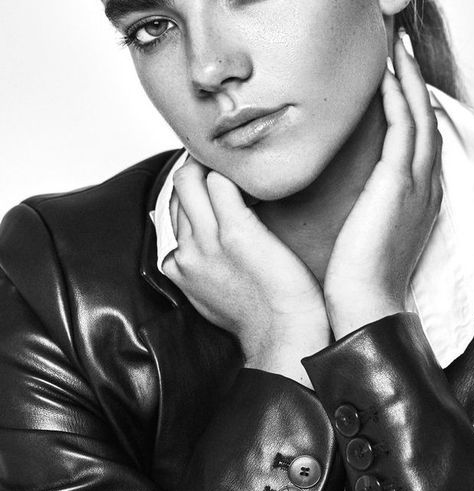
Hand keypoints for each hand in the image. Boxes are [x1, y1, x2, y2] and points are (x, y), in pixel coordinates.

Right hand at [162, 159, 329, 384]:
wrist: (285, 334)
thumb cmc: (261, 316)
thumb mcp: (216, 293)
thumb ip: (204, 266)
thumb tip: (201, 246)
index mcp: (180, 266)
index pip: (171, 209)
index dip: (189, 188)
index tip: (209, 173)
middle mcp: (186, 251)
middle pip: (176, 189)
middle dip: (195, 165)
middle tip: (225, 155)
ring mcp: (208, 241)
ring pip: (189, 180)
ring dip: (209, 162)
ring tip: (236, 158)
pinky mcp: (235, 232)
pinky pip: (219, 184)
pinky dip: (232, 172)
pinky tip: (252, 173)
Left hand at [323, 31, 442, 338]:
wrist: (361, 304)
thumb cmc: (351, 272)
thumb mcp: (355, 225)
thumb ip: (350, 194)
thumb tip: (313, 169)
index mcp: (411, 193)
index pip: (413, 134)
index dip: (406, 98)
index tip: (390, 70)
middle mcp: (421, 183)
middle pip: (424, 116)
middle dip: (413, 78)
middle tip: (399, 42)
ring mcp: (416, 183)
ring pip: (420, 115)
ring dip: (410, 77)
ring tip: (396, 44)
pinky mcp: (400, 184)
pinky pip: (406, 130)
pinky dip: (400, 99)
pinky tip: (387, 76)